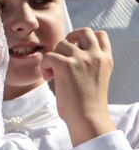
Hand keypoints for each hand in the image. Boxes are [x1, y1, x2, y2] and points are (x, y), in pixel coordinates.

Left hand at [45, 28, 117, 145]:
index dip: (85, 38)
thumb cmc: (88, 104)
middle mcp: (96, 55)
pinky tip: (48, 78)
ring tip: (53, 74)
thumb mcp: (96, 78)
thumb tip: (68, 53)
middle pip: (83, 32)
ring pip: (61, 44)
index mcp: (106, 59)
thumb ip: (89, 64)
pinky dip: (44, 66)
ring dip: (54, 57)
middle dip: (69, 39)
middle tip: (62, 56)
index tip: (76, 50)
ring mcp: (81, 58)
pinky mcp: (65, 65)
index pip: (100, 35)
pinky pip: (48, 55)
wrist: (88, 118)